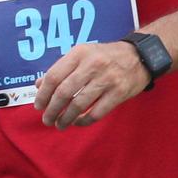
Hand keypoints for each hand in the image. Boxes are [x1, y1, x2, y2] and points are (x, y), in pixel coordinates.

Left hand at [34, 41, 150, 128]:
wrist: (140, 56)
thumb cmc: (105, 56)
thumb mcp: (81, 54)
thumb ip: (60, 68)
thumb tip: (39, 86)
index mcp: (79, 53)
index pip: (54, 76)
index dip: (43, 94)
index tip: (38, 106)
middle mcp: (92, 65)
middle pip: (64, 92)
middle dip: (52, 110)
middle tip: (47, 120)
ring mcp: (107, 79)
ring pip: (79, 104)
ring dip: (66, 118)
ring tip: (60, 124)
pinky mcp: (119, 93)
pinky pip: (97, 112)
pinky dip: (84, 121)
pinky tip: (77, 122)